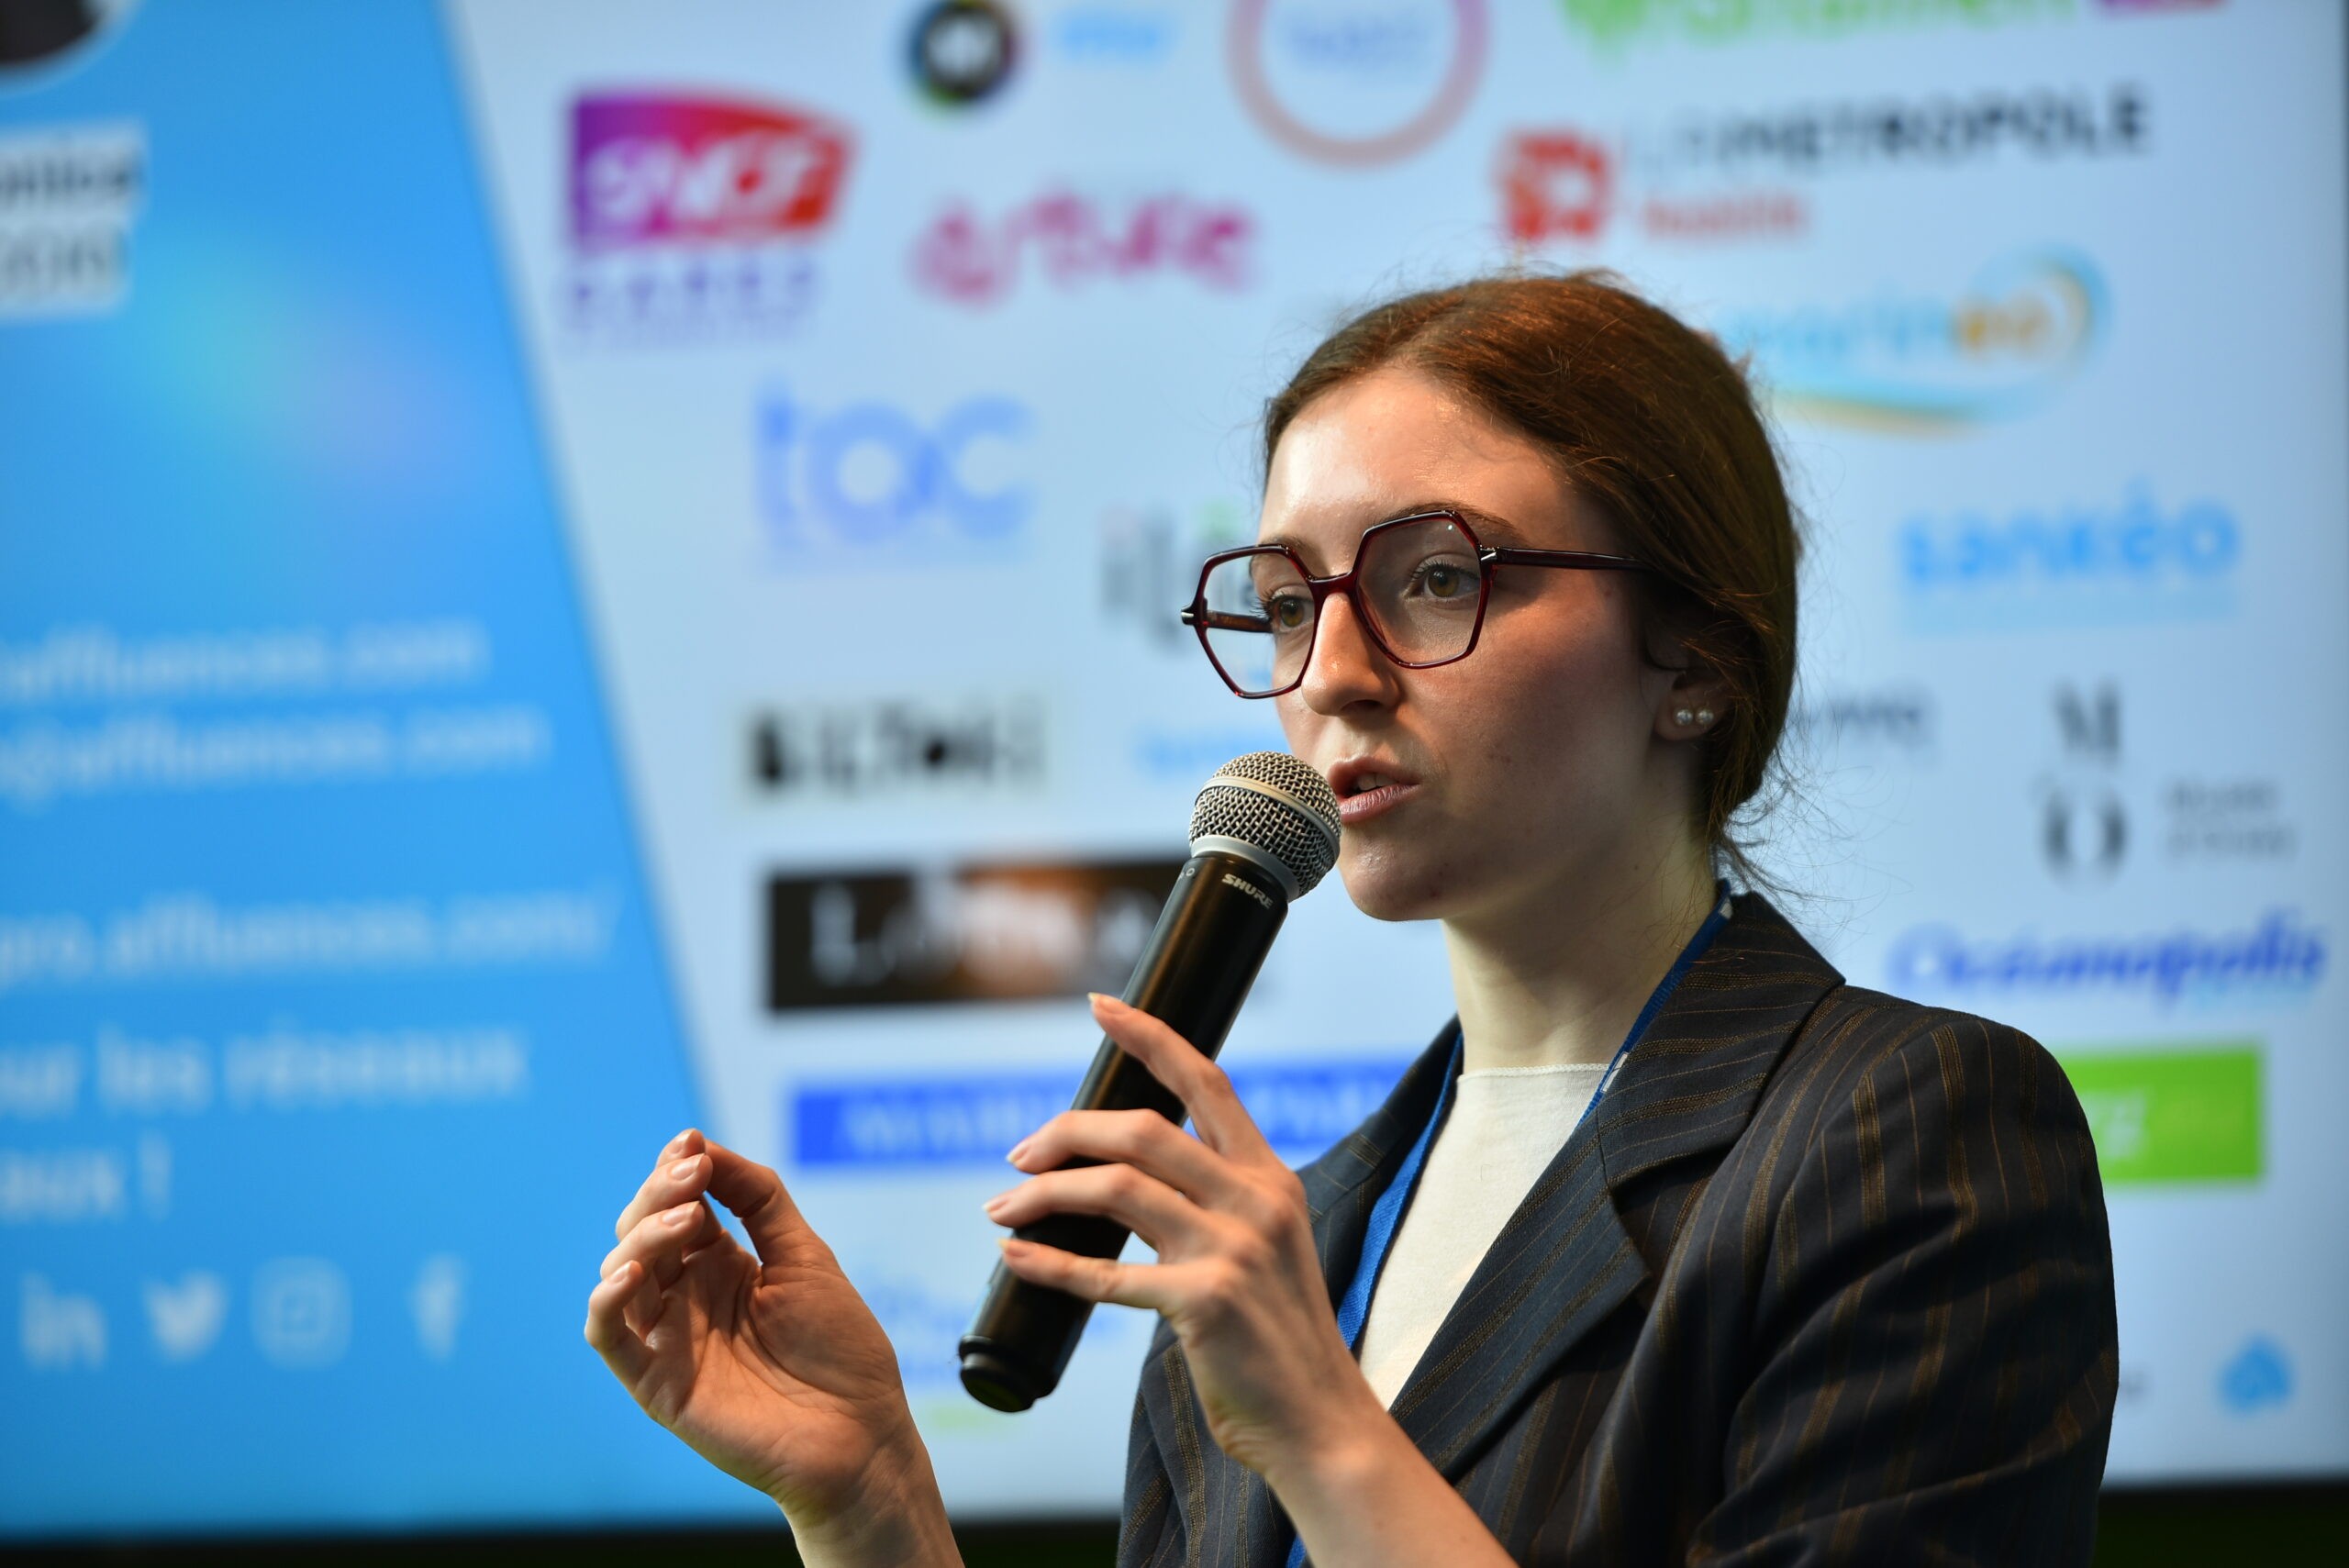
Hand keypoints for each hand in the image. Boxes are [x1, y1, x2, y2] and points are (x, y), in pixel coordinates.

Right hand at [585, 1130, 958, 1567]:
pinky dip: (607, 1300)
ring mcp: (668, 1337)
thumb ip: (759, 1201)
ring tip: (688, 1217)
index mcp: (722, 1264)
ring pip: (622, 1272)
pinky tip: (630, 1274)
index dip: (677, 1170)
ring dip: (644, 1235)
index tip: (693, 1144)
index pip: (679, 1205)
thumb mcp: (805, 1257)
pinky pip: (608, 1336)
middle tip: (693, 1174)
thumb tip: (704, 1146)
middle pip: (644, 1230)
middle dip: (661, 1193)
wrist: (860, 1434)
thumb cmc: (841, 1349)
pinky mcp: (655, 1382)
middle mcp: (688, 1295)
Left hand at [983, 994, 1381, 1480]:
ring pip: (1116, 1190)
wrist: (1319, 1423)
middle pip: (1143, 1129)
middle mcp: (1256, 1201)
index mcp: (1270, 1178)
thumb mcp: (1266, 1248)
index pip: (1206, 1081)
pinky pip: (1105, 1274)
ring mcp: (1233, 1250)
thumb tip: (1125, 1175)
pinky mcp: (1205, 1302)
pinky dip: (1050, 1264)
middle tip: (1018, 1155)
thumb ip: (1215, 1203)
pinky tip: (1016, 1260)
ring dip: (1044, 1195)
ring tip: (1003, 1211)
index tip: (1099, 1005)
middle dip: (1067, 1132)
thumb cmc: (1277, 1340)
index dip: (1149, 1036)